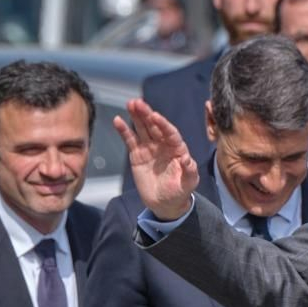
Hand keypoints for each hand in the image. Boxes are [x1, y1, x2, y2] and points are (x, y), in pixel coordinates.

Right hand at [112, 98, 199, 220]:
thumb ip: (189, 171)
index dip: (163, 124)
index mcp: (177, 149)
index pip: (170, 133)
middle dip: (146, 114)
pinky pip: (130, 140)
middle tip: (138, 102)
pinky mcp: (137, 154)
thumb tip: (187, 159)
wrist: (165, 204)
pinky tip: (118, 120)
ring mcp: (149, 148)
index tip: (155, 115)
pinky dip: (124, 130)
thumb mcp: (188, 184)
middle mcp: (163, 145)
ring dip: (136, 116)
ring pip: (142, 129)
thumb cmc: (180, 192)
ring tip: (130, 103)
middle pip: (154, 126)